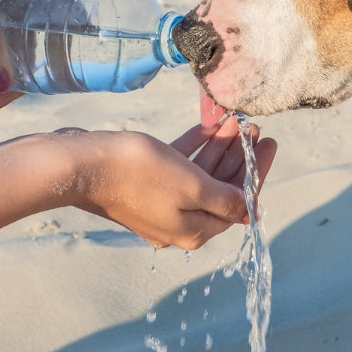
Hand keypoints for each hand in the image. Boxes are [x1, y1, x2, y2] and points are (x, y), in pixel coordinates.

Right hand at [52, 117, 277, 248]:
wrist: (83, 165)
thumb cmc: (139, 174)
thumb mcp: (192, 186)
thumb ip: (225, 199)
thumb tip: (250, 212)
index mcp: (194, 230)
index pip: (238, 203)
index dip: (257, 171)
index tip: (269, 143)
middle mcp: (179, 223)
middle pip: (221, 189)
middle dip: (240, 157)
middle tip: (255, 128)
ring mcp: (160, 204)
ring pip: (200, 175)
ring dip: (220, 147)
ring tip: (236, 120)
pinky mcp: (144, 186)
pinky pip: (178, 167)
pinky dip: (195, 147)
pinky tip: (209, 125)